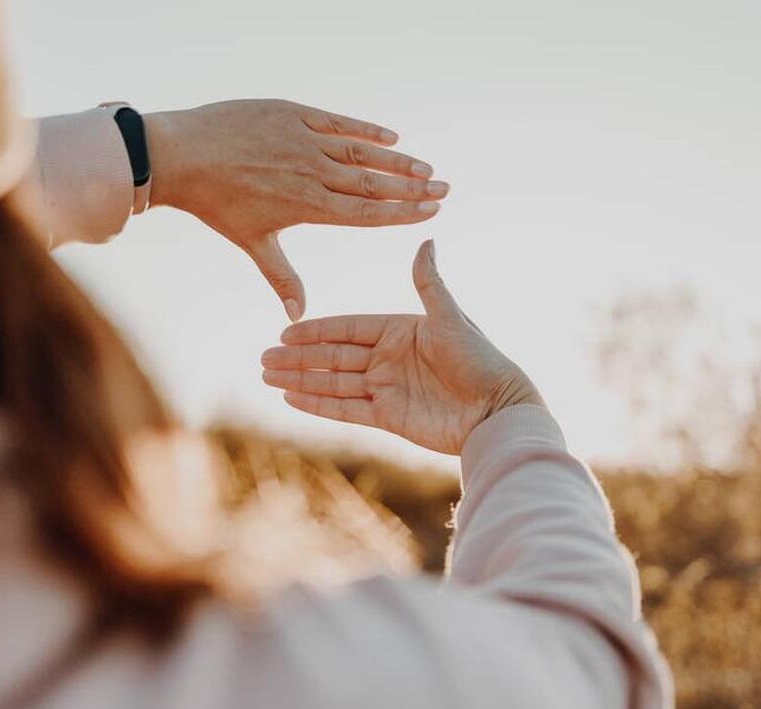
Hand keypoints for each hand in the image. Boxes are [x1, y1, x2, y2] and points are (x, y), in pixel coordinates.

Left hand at [145, 100, 447, 320]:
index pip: (367, 212)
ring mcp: (304, 142)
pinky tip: (392, 136)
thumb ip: (282, 277)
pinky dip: (366, 129)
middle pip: (374, 183)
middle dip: (413, 187)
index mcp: (308, 207)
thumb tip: (298, 316)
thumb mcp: (252, 243)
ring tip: (426, 166)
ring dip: (398, 160)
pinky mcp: (293, 115)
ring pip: (362, 152)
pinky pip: (338, 122)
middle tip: (445, 189)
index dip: (402, 212)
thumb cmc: (216, 204)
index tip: (431, 211)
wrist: (183, 155)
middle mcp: (313, 174)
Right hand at [260, 241, 542, 454]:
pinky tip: (291, 398)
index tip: (286, 332)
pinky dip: (318, 405)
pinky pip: (346, 409)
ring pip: (333, 382)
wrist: (497, 411)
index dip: (316, 331)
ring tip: (267, 376)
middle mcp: (388, 359)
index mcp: (399, 331)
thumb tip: (426, 241)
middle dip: (298, 357)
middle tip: (263, 358)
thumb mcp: (450, 318)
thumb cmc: (480, 361)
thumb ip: (429, 284)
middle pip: (333, 356)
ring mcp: (386, 388)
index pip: (348, 328)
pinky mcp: (389, 417)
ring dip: (300, 379)